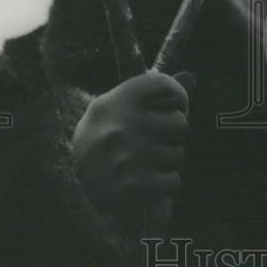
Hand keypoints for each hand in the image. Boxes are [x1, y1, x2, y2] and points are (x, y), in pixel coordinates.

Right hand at [71, 71, 192, 217]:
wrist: (72, 184)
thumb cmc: (106, 137)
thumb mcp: (120, 108)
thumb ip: (155, 94)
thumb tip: (193, 79)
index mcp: (117, 102)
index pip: (164, 84)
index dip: (179, 96)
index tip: (175, 106)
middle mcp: (121, 126)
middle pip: (180, 123)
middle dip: (173, 134)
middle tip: (156, 141)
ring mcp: (127, 157)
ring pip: (178, 154)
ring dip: (167, 161)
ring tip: (146, 162)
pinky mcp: (132, 186)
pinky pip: (174, 181)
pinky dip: (165, 184)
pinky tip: (148, 182)